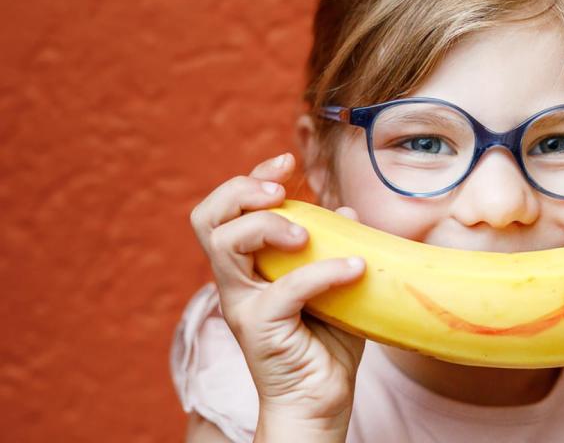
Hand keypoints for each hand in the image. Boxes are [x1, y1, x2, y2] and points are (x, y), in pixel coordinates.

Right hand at [189, 152, 366, 433]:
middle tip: (279, 191)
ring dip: (267, 226)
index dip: (250, 178)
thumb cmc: (326, 345)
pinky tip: (355, 269)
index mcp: (249, 266)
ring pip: (227, 244)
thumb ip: (338, 248)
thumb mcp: (335, 285)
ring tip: (307, 234)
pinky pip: (284, 289)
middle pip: (208, 217)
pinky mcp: (261, 328)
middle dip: (241, 190)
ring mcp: (243, 304)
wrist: (321, 401)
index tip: (286, 162)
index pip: (227, 209)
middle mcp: (236, 280)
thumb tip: (349, 211)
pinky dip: (322, 272)